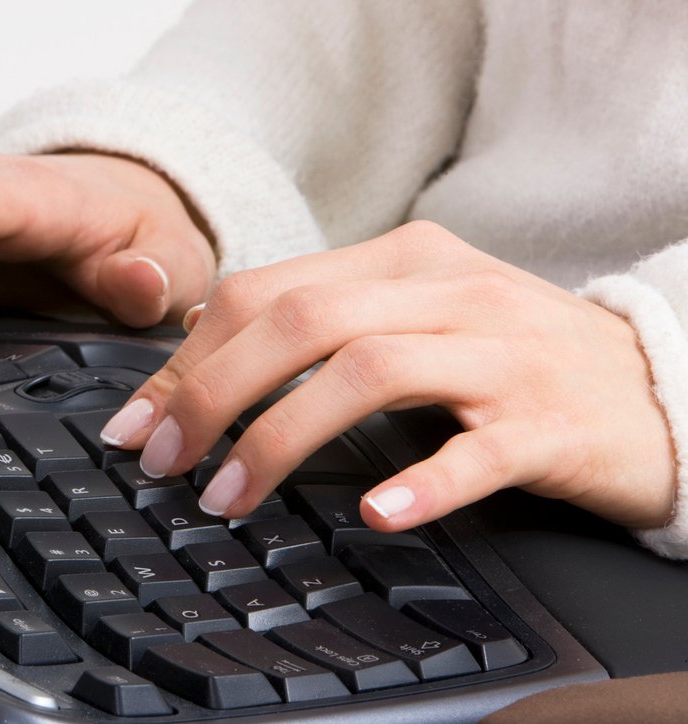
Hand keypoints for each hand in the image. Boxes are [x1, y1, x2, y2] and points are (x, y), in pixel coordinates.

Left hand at [99, 221, 676, 532]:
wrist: (653, 383)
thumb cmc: (510, 355)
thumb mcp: (411, 314)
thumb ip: (315, 316)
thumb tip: (199, 335)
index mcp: (402, 260)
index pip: (266, 292)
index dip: (189, 356)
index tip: (139, 420)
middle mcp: (447, 292)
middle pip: (302, 323)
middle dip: (213, 394)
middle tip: (165, 460)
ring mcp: (501, 353)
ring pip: (370, 373)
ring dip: (282, 439)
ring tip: (230, 496)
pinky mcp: (549, 422)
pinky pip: (476, 451)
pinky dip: (419, 483)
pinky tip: (374, 514)